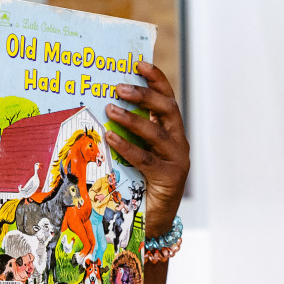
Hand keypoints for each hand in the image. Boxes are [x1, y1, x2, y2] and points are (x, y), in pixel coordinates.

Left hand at [106, 60, 189, 229]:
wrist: (154, 221)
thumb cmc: (140, 183)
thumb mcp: (137, 152)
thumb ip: (130, 133)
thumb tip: (104, 106)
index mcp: (172, 132)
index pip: (168, 97)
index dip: (156, 78)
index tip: (138, 63)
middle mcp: (179, 142)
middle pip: (167, 109)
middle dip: (144, 94)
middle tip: (119, 86)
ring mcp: (177, 160)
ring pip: (157, 132)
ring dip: (132, 118)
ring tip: (111, 109)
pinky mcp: (170, 178)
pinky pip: (146, 159)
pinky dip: (127, 146)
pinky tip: (110, 137)